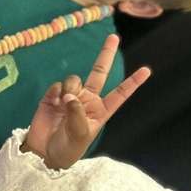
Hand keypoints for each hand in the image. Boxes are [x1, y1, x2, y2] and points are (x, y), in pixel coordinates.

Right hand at [24, 33, 150, 169]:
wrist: (43, 153)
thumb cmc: (67, 149)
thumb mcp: (79, 135)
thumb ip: (77, 113)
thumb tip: (69, 95)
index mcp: (100, 111)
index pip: (120, 94)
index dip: (132, 82)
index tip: (146, 71)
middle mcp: (88, 100)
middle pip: (99, 72)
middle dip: (105, 54)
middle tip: (114, 37)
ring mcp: (71, 96)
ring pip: (74, 79)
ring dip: (71, 88)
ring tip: (64, 104)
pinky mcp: (53, 96)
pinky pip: (58, 85)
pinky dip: (57, 92)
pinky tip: (54, 103)